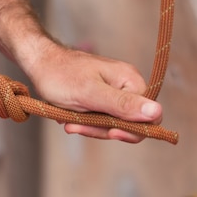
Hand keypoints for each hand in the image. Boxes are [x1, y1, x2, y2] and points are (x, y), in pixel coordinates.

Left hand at [25, 40, 162, 142]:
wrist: (39, 64)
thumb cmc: (61, 76)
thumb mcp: (91, 93)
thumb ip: (122, 104)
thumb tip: (157, 112)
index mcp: (131, 81)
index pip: (148, 117)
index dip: (132, 130)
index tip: (110, 132)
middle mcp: (126, 86)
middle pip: (128, 123)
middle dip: (102, 128)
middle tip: (76, 125)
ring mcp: (113, 93)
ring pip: (112, 124)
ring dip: (90, 126)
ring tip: (69, 121)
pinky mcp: (100, 99)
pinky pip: (100, 119)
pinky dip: (85, 122)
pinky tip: (69, 118)